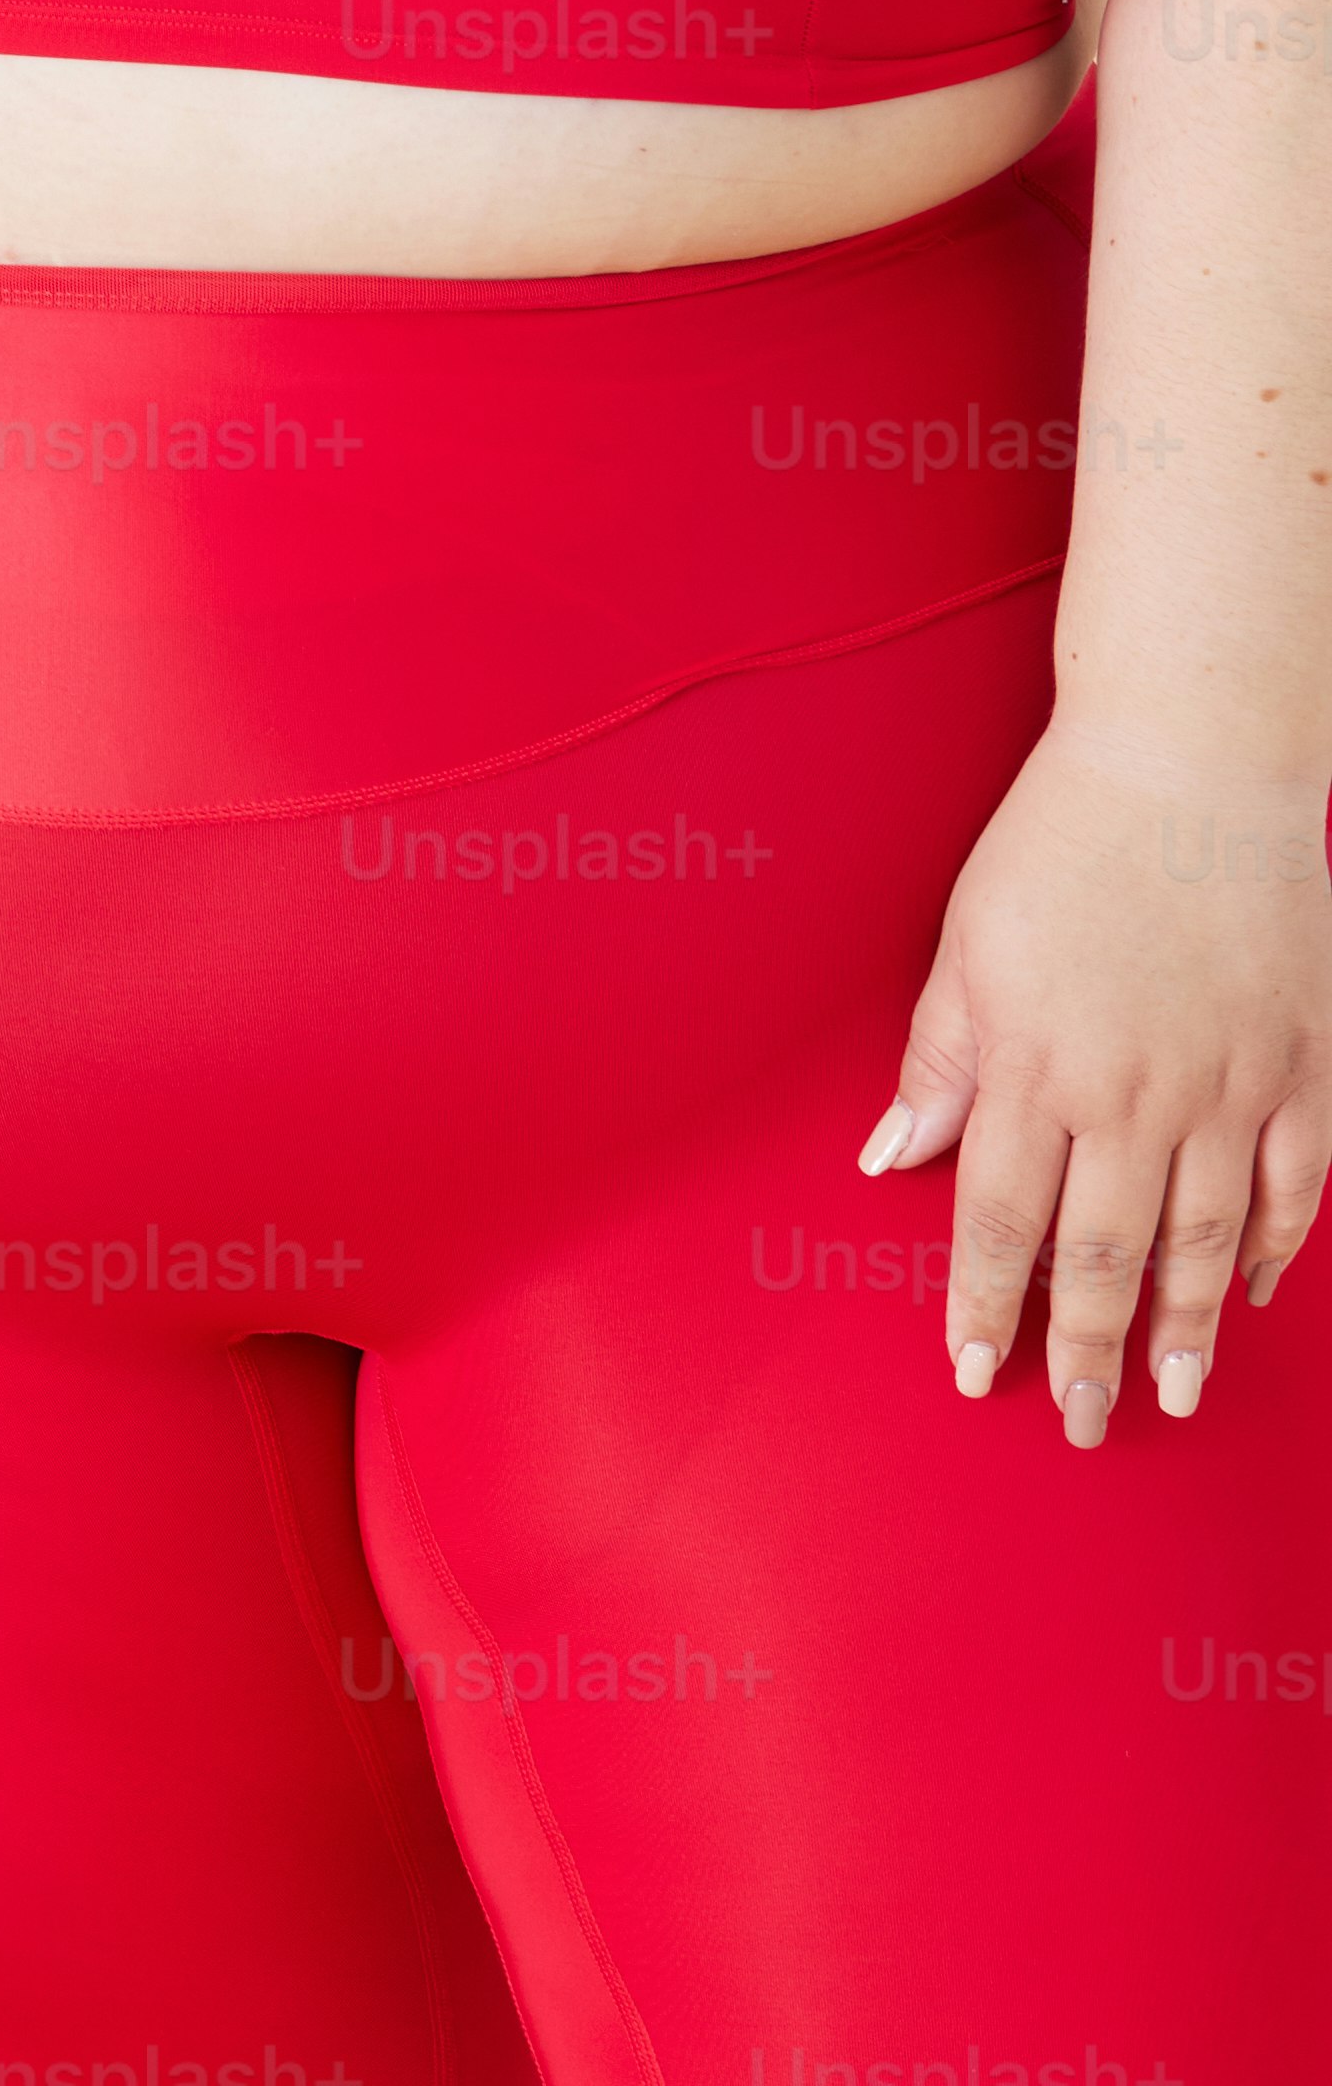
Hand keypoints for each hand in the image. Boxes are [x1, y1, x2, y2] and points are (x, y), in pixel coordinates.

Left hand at [860, 713, 1331, 1442]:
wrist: (1190, 762)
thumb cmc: (1061, 842)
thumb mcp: (970, 940)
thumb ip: (940, 1057)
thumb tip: (892, 1156)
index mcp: (1037, 1062)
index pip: (1001, 1218)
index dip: (987, 1304)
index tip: (978, 1372)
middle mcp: (1134, 1092)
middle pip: (1105, 1253)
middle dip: (1089, 1349)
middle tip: (1083, 1422)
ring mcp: (1230, 1084)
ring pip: (1205, 1242)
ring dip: (1186, 1329)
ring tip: (1172, 1397)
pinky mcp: (1302, 1063)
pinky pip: (1295, 1186)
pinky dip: (1276, 1249)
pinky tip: (1252, 1294)